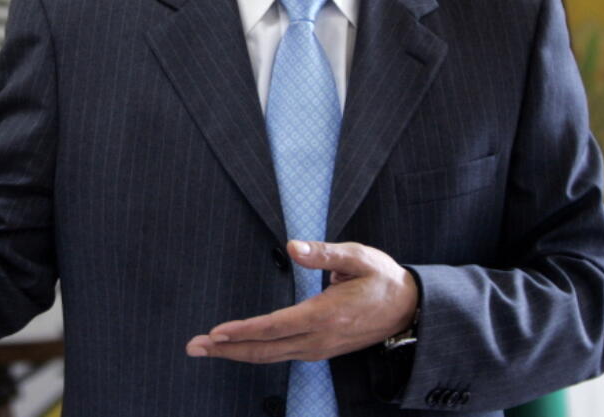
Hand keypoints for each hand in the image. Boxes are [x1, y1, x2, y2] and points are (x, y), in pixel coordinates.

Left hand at [185, 240, 417, 362]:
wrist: (409, 310)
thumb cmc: (381, 278)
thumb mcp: (358, 256)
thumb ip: (324, 252)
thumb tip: (293, 247)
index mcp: (326, 313)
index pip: (275, 326)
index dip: (243, 331)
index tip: (216, 332)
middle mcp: (320, 337)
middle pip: (265, 350)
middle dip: (227, 350)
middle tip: (193, 347)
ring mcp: (319, 348)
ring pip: (270, 356)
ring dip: (236, 354)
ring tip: (206, 349)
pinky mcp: (320, 350)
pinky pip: (280, 355)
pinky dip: (255, 353)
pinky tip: (237, 349)